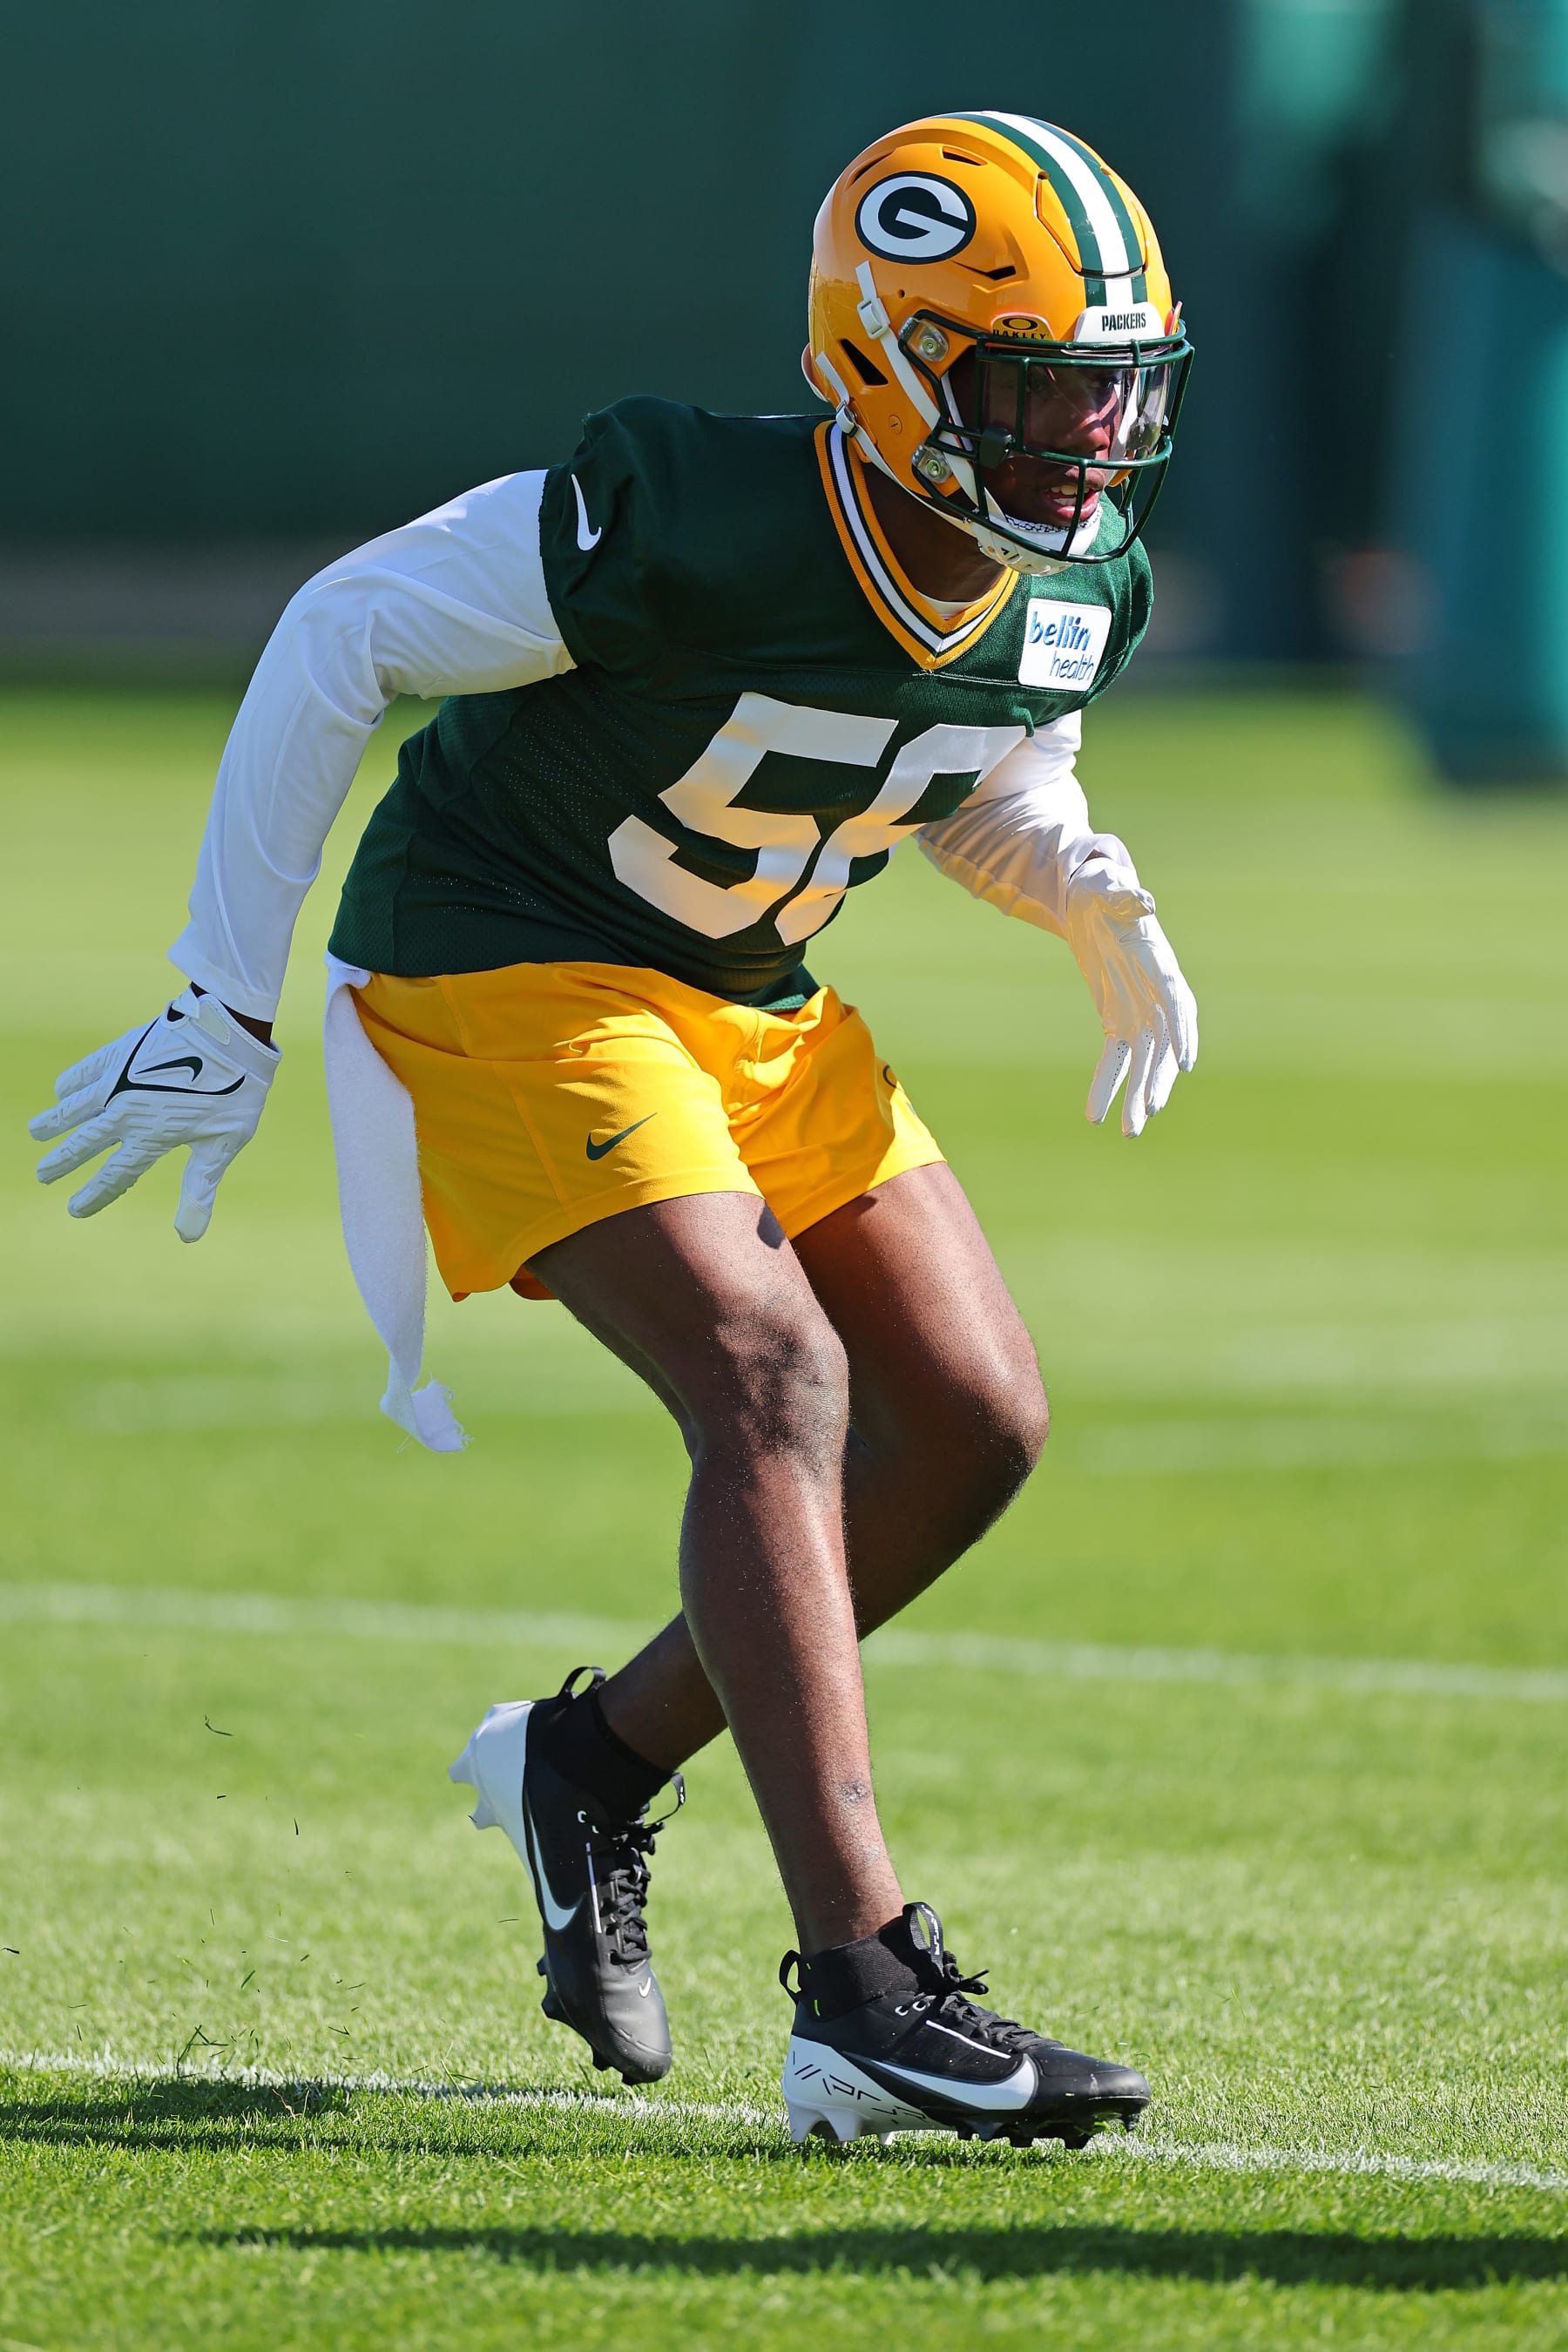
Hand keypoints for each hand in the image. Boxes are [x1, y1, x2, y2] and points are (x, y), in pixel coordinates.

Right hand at [29, 986, 278, 1239]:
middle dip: (62, 1161)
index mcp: (151, 1137)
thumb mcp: (224, 1144)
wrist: (228, 1031)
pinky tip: (61, 1090)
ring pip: (75, 1107)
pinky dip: (70, 1083)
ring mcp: (119, 1080)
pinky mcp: (121, 1052)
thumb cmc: (236, 1090)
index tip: (75, 1209)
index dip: (94, 1195)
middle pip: (85, 1142)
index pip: (115, 1176)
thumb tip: (187, 1237)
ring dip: (55, 1121)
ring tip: (36, 1131)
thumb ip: (200, 1188)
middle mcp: (126, 1111)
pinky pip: (85, 1071)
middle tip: (43, 1174)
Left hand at [1064, 850, 1197, 1137]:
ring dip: (1136, 1096)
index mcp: (1162, 967)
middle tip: (1149, 1111)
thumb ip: (1124, 896)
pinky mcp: (1117, 1021)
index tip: (1185, 1064)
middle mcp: (1157, 996)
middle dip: (1157, 1079)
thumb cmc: (1103, 889)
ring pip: (1142, 1063)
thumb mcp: (1108, 888)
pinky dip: (1106, 1086)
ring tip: (1129, 1132)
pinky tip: (1095, 1116)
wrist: (1090, 898)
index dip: (1183, 1034)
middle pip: (1163, 1045)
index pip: (1179, 1005)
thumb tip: (1144, 900)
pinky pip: (1115, 1060)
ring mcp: (1139, 1012)